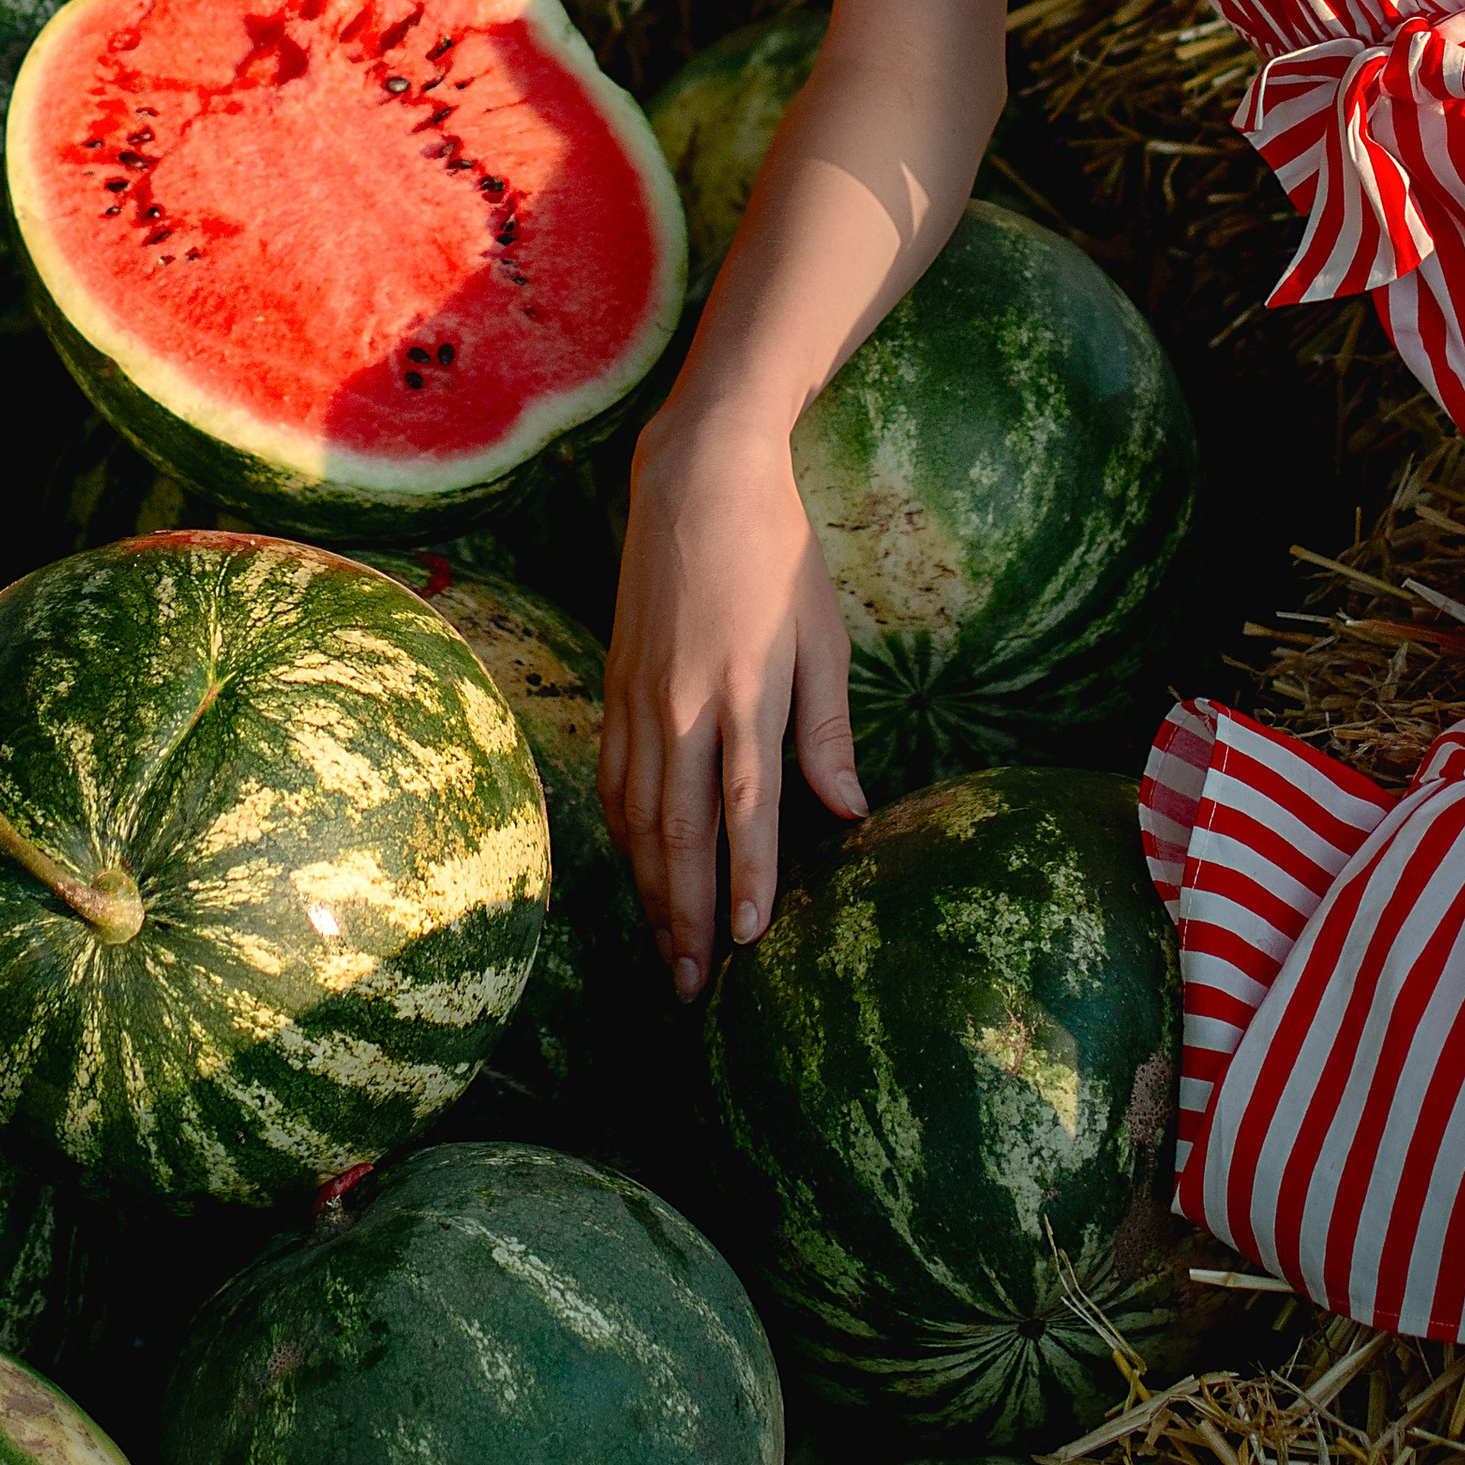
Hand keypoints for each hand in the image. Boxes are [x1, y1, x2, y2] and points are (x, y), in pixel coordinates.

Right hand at [599, 396, 865, 997]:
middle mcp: (684, 703)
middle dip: (686, 915)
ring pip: (637, 816)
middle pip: (678, 831)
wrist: (696, 479)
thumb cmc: (778, 554)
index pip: (744, 808)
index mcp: (746, 690)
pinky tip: (634, 874)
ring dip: (649, 892)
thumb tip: (849, 812)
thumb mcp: (823, 636)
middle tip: (693, 985)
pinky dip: (622, 838)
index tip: (749, 944)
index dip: (746, 880)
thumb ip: (829, 730)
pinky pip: (615, 780)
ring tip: (666, 953)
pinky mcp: (615, 686)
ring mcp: (641, 697)